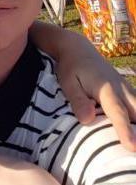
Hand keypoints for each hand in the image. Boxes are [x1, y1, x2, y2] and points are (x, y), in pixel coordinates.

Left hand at [56, 34, 135, 151]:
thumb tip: (87, 120)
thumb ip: (78, 101)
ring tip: (135, 145)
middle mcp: (122, 90)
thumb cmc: (71, 68)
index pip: (118, 114)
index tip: (132, 147)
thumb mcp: (68, 82)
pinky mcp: (128, 92)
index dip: (125, 131)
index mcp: (107, 90)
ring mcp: (128, 90)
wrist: (79, 50)